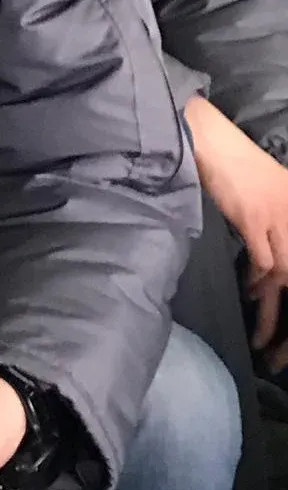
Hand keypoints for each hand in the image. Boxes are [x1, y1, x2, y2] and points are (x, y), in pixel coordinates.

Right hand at [185, 96, 287, 366]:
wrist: (208, 139)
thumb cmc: (232, 165)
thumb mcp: (262, 196)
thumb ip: (270, 232)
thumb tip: (268, 273)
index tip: (286, 332)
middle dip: (287, 316)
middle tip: (279, 351)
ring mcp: (278, 215)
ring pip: (285, 274)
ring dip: (272, 308)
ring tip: (262, 337)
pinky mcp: (255, 217)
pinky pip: (264, 261)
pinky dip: (258, 282)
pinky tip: (249, 293)